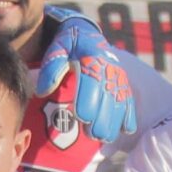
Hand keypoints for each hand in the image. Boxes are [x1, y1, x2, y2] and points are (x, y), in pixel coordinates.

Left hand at [35, 8, 136, 141]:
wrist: (86, 34)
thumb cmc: (67, 44)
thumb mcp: (57, 48)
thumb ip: (51, 68)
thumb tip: (42, 91)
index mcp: (92, 57)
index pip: (92, 81)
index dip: (88, 99)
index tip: (82, 116)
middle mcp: (109, 68)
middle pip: (108, 96)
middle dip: (102, 117)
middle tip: (92, 134)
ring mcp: (118, 78)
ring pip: (120, 102)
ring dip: (114, 121)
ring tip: (103, 137)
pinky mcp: (122, 85)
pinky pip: (129, 101)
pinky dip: (129, 116)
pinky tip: (125, 130)